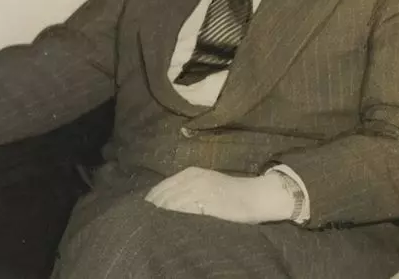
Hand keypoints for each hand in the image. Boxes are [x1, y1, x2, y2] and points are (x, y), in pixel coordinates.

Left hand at [144, 167, 293, 223]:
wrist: (255, 195)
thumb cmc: (231, 191)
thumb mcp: (207, 183)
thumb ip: (188, 188)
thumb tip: (168, 201)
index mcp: (191, 172)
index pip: (163, 186)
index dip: (152, 199)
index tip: (144, 210)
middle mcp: (192, 178)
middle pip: (164, 194)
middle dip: (153, 207)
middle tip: (144, 219)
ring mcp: (199, 190)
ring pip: (171, 203)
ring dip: (161, 214)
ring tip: (152, 224)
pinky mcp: (206, 203)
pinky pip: (184, 211)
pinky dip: (174, 217)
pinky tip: (168, 226)